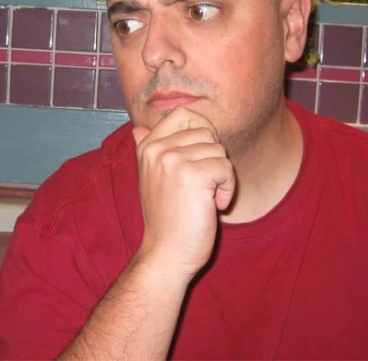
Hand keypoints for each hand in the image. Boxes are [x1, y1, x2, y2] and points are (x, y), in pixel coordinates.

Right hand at [132, 107, 235, 280]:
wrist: (166, 254)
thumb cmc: (166, 219)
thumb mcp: (152, 180)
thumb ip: (149, 151)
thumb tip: (138, 129)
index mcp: (147, 147)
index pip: (184, 113)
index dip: (202, 131)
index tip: (199, 159)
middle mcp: (157, 149)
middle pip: (206, 131)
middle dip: (213, 158)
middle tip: (203, 184)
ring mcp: (172, 160)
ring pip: (219, 149)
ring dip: (222, 176)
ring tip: (206, 198)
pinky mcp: (192, 175)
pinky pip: (226, 167)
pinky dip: (228, 189)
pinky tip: (214, 206)